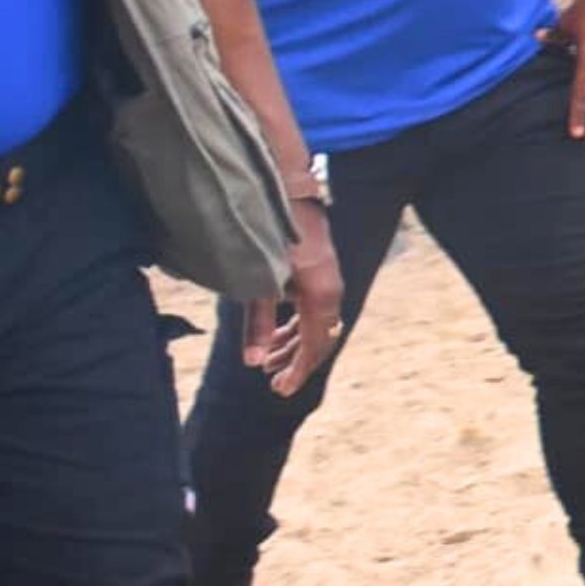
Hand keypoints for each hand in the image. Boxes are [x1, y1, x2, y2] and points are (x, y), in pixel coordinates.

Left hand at [247, 198, 344, 397]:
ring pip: (316, 325)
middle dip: (296, 363)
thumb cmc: (270, 237)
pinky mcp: (320, 274)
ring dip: (292, 346)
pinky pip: (313, 310)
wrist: (289, 195)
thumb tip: (253, 363)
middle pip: (319, 339)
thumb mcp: (259, 283)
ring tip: (268, 363)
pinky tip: (277, 335)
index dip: (298, 371)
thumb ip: (257, 324)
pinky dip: (295, 327)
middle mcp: (330, 291)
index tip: (280, 390)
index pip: (314, 345)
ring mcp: (328, 282)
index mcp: (320, 296)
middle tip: (274, 384)